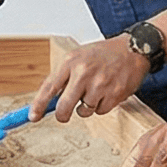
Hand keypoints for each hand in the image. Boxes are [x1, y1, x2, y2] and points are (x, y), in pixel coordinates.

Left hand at [29, 36, 148, 123]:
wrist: (134, 48)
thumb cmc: (103, 54)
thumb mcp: (78, 57)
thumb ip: (63, 77)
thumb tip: (47, 101)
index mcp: (71, 62)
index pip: (49, 87)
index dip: (38, 105)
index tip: (33, 117)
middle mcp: (83, 73)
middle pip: (64, 107)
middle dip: (62, 115)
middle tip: (63, 116)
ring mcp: (100, 84)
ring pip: (83, 111)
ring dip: (86, 107)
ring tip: (95, 90)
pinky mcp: (115, 94)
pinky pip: (100, 111)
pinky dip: (101, 106)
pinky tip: (107, 92)